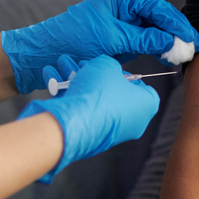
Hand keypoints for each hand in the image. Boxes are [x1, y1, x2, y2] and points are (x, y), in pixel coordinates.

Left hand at [0, 0, 198, 93]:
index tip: (190, 37)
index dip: (176, 23)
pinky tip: (169, 57)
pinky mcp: (122, 39)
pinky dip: (158, 48)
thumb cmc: (73, 39)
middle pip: (159, 17)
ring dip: (169, 42)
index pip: (157, 7)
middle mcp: (125, 7)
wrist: (46, 54)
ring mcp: (124, 23)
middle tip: (192, 47)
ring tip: (184, 55)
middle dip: (176, 32)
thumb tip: (172, 41)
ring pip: (155, 30)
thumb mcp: (112, 38)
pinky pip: (146, 41)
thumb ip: (143, 38)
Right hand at [16, 55, 158, 182]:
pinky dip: (69, 94)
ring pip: (94, 99)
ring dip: (76, 79)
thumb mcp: (106, 65)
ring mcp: (111, 130)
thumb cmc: (100, 93)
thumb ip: (109, 64)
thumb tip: (105, 69)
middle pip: (113, 92)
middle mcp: (133, 121)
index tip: (111, 67)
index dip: (125, 73)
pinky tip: (52, 79)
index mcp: (146, 104)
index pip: (142, 86)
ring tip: (61, 64)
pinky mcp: (91, 135)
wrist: (77, 123)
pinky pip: (82, 110)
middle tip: (80, 63)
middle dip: (93, 74)